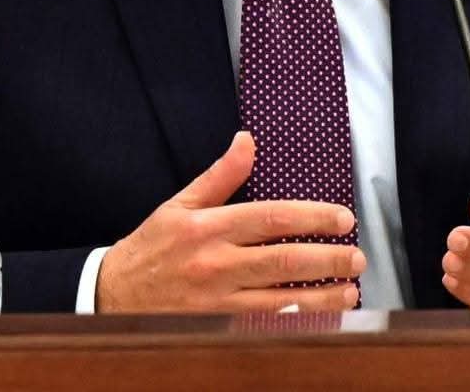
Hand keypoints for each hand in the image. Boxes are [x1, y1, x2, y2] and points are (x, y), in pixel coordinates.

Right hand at [96, 131, 364, 311]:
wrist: (113, 297)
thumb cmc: (151, 248)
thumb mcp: (179, 204)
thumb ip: (219, 176)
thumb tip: (247, 141)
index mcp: (208, 227)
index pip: (271, 219)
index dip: (312, 218)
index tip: (342, 218)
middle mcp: (216, 264)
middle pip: (284, 262)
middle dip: (328, 259)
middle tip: (357, 256)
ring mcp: (218, 302)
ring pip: (282, 301)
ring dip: (322, 297)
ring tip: (350, 289)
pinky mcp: (218, 328)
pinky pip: (266, 326)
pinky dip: (297, 322)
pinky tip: (321, 317)